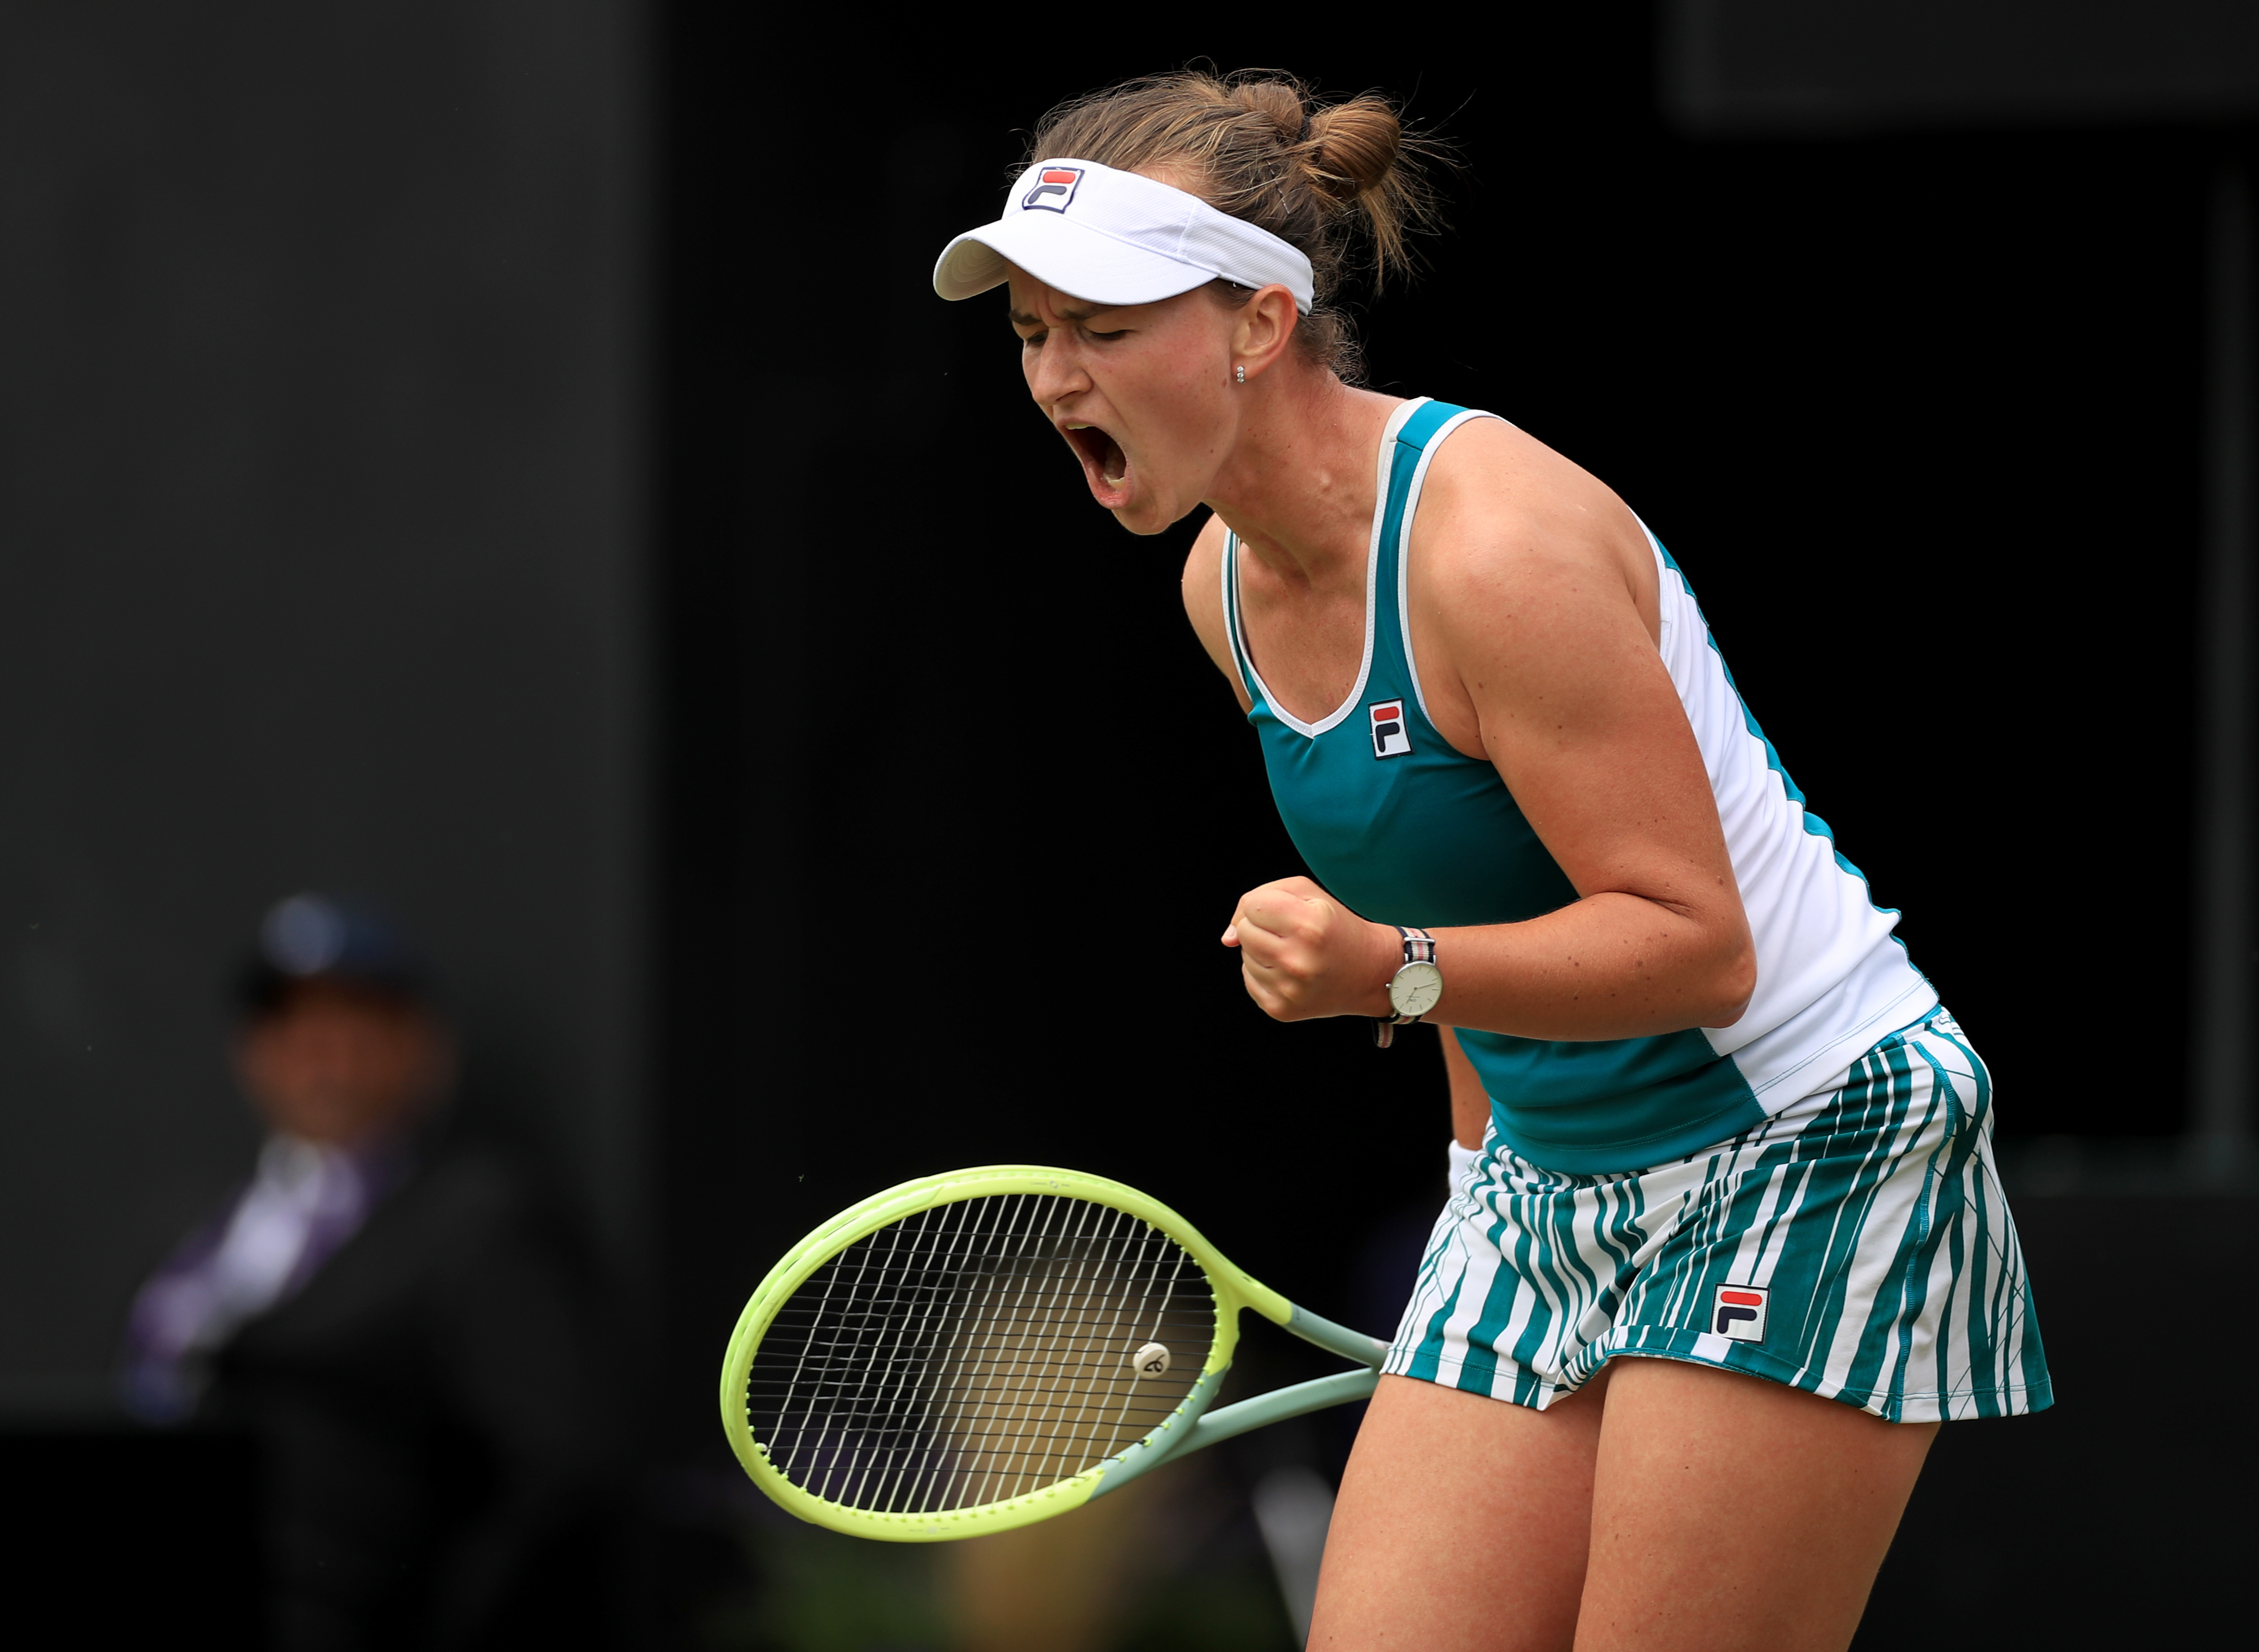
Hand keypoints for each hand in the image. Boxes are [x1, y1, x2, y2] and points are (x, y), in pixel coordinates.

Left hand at [1221, 876, 1397, 1021]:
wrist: (1370, 973)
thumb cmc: (1336, 927)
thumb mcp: (1309, 894)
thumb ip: (1261, 897)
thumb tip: (1228, 938)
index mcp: (1309, 926)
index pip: (1252, 906)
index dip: (1265, 905)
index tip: (1286, 913)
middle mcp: (1298, 961)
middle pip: (1244, 931)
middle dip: (1262, 927)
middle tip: (1292, 934)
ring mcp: (1288, 989)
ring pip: (1244, 956)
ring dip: (1263, 951)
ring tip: (1295, 953)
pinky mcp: (1281, 1009)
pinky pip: (1249, 980)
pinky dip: (1264, 972)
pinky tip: (1290, 972)